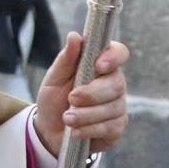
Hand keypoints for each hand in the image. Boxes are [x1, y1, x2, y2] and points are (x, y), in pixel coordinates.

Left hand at [34, 32, 129, 155]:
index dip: (113, 57)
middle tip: (71, 98)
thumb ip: (66, 59)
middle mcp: (114, 83)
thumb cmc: (54, 99)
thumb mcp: (54, 78)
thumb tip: (74, 36)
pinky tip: (76, 131)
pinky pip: (110, 127)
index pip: (119, 53)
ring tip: (67, 118)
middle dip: (92, 93)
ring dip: (86, 114)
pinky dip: (90, 129)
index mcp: (101, 65)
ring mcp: (118, 105)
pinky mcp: (116, 127)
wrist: (49, 131)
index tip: (98, 66)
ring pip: (112, 108)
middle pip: (117, 84)